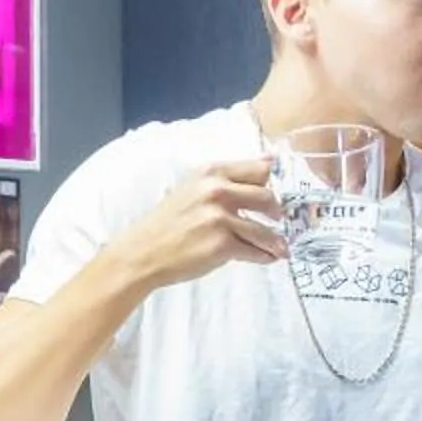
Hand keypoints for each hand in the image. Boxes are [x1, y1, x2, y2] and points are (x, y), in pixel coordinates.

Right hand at [112, 159, 286, 289]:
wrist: (143, 253)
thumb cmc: (167, 223)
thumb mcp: (192, 188)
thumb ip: (227, 178)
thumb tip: (269, 163)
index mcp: (210, 172)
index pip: (259, 169)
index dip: (271, 182)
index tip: (276, 192)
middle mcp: (217, 190)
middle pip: (267, 197)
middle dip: (276, 212)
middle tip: (277, 221)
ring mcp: (220, 218)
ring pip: (265, 228)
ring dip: (275, 240)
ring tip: (278, 247)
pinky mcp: (222, 244)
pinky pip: (255, 250)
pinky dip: (265, 256)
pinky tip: (267, 257)